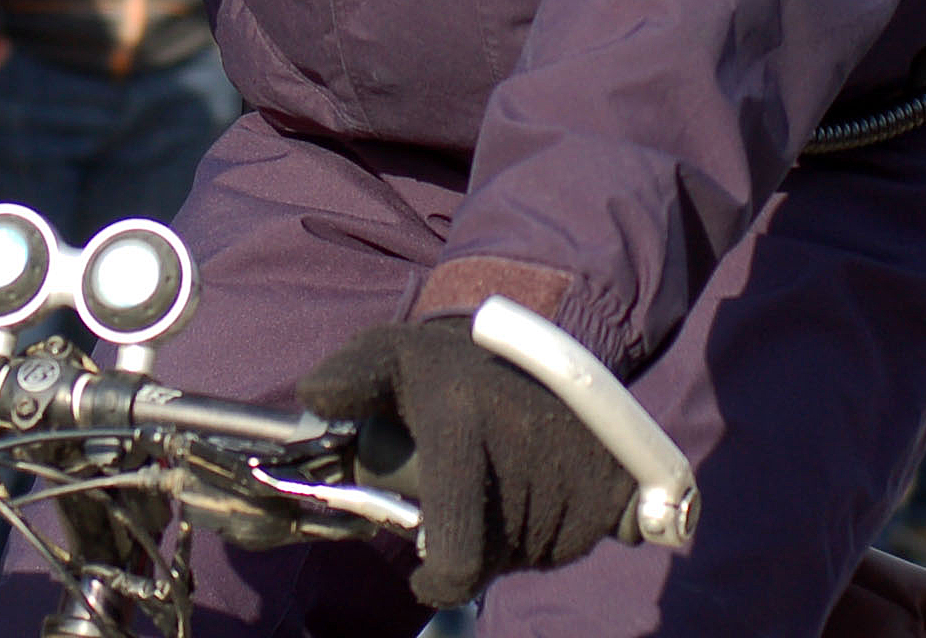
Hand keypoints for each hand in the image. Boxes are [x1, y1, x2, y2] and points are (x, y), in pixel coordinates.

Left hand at [299, 320, 634, 606]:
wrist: (549, 344)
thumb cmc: (454, 365)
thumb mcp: (392, 356)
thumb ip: (346, 379)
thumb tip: (312, 401)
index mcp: (460, 429)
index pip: (457, 558)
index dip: (440, 580)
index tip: (428, 573)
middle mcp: (522, 457)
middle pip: (488, 559)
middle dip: (468, 545)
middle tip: (462, 502)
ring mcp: (575, 479)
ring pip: (526, 553)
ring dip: (507, 534)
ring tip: (498, 477)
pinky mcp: (614, 491)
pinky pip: (571, 540)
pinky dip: (551, 526)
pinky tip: (539, 481)